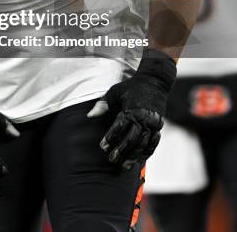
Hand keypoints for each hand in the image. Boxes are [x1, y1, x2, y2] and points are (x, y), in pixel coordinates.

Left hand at [87, 49, 175, 169]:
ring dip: (134, 156)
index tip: (102, 146)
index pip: (120, 126)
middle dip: (122, 150)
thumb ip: (103, 104)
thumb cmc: (131, 87)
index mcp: (132, 109)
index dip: (111, 137)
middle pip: (132, 139)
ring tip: (124, 165)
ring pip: (144, 144)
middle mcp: (144, 118)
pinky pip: (154, 143)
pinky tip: (139, 160)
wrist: (155, 82)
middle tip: (112, 159)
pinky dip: (146, 152)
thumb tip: (90, 116)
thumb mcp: (115, 92)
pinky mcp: (159, 126)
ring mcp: (153, 123)